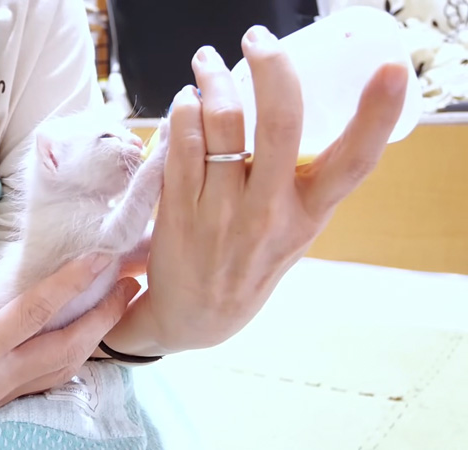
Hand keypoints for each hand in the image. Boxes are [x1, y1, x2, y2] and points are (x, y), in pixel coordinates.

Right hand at [0, 217, 138, 425]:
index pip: (35, 313)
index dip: (71, 282)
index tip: (100, 257)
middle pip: (65, 350)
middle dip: (103, 317)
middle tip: (130, 284)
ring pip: (61, 370)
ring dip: (94, 338)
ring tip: (117, 306)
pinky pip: (46, 380)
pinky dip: (72, 357)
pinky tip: (82, 337)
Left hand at [101, 25, 407, 354]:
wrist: (197, 317)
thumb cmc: (250, 266)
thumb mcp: (293, 233)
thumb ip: (300, 183)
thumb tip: (289, 112)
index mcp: (309, 215)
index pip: (353, 162)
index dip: (377, 114)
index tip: (391, 68)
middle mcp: (268, 213)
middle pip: (279, 124)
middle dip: (271, 68)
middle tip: (258, 38)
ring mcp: (221, 213)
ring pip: (220, 124)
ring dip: (212, 79)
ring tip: (207, 63)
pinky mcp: (179, 211)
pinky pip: (182, 144)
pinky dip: (183, 111)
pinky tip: (185, 102)